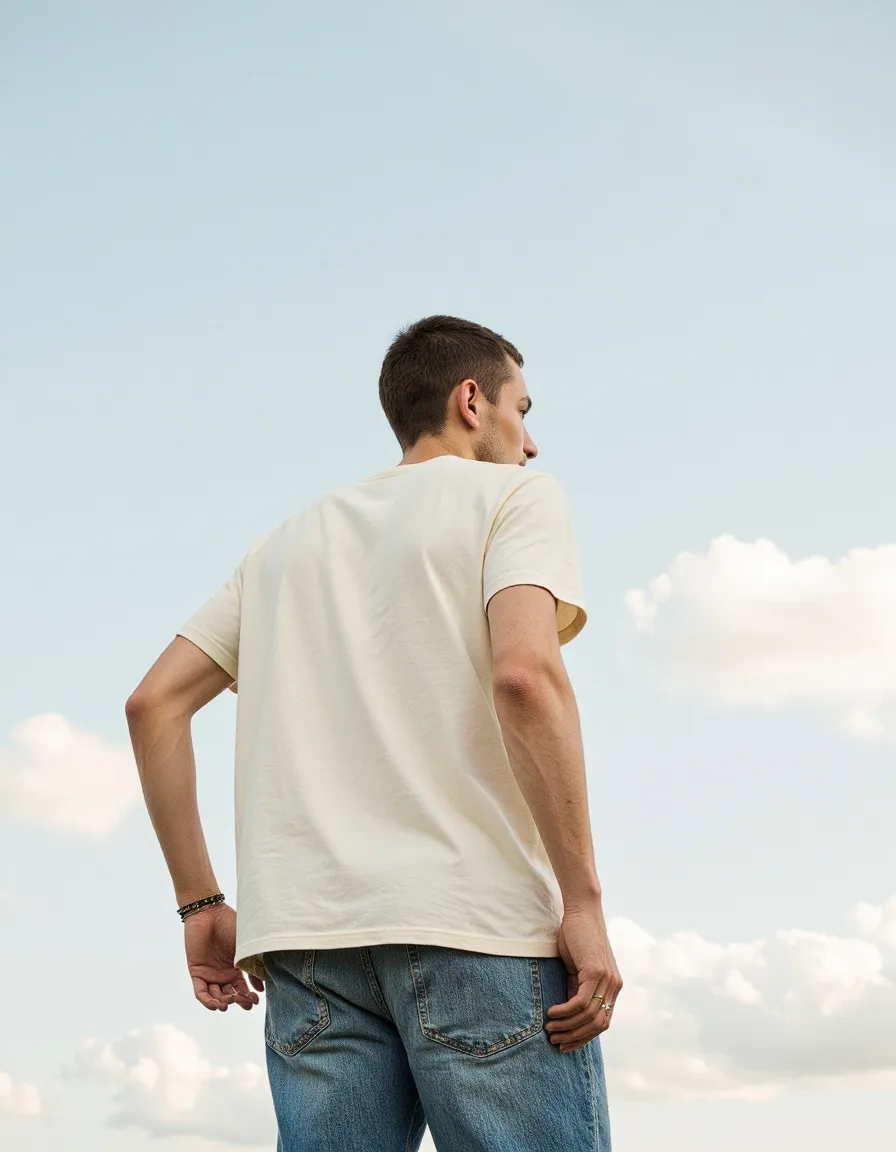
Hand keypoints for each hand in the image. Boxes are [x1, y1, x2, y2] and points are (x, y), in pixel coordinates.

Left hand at [184, 902, 264, 1010]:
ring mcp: (210, 974)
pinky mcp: (197, 973)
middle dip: (239, 1001)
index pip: (243, 988)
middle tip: (245, 1003)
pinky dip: (207, 1001)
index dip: (249, 997)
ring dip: (223, 1003)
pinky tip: (216, 1005)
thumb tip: (264, 985)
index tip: (256, 1001)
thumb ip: (254, 963)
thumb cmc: (230, 925)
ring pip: (217, 996)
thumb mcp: (246, 945)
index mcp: (237, 967)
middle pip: (231, 995)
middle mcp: (224, 973)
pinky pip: (201, 992)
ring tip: (229, 1002)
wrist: (209, 914)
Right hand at [546, 899, 622, 1052]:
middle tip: (555, 1041)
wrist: (581, 911)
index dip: (584, 1037)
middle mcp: (614, 986)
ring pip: (588, 1016)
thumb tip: (567, 1015)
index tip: (565, 1044)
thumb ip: (577, 989)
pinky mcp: (595, 971)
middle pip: (598, 1025)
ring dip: (567, 1027)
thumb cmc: (577, 938)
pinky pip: (580, 1002)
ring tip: (549, 1029)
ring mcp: (607, 979)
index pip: (602, 1024)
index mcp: (612, 988)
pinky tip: (552, 1013)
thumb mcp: (578, 969)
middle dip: (575, 1037)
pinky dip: (565, 1011)